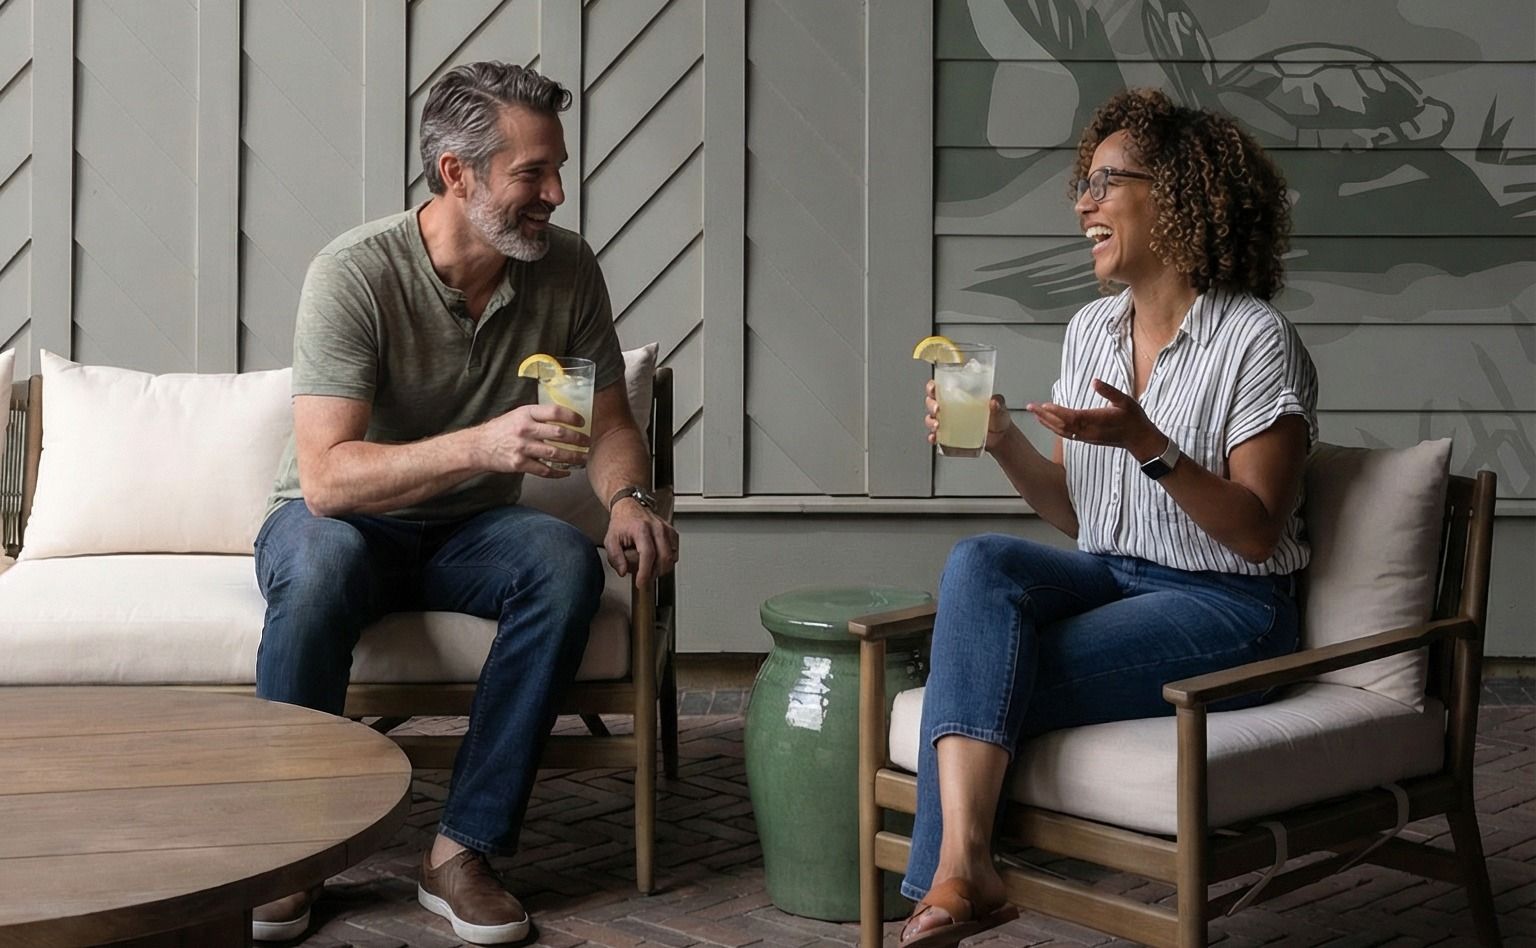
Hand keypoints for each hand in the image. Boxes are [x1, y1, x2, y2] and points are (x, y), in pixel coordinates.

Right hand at [476, 404, 590, 476]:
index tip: (582, 422)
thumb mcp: (517, 414)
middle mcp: (525, 429)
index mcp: (526, 413)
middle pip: (560, 433)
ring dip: (574, 457)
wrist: (478, 446)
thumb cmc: (500, 429)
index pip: (555, 412)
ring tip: (584, 457)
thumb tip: (562, 417)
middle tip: (588, 441)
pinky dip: (558, 473)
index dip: (572, 417)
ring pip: (555, 453)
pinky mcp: (519, 464)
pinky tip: (566, 472)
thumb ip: (537, 416)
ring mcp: (522, 447)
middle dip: (578, 439)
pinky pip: (544, 470)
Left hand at [603, 500, 678, 587]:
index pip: (648, 554)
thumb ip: (615, 557)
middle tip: (645, 577)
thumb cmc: (621, 523)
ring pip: (671, 556)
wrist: (629, 507)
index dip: (645, 572)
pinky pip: (675, 551)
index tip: (641, 583)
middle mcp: (656, 528)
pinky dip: (668, 560)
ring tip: (650, 568)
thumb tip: (623, 571)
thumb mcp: (610, 540)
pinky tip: (658, 559)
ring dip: (662, 568)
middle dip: (655, 573)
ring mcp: (666, 529)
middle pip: (664, 557)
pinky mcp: (671, 532)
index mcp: (641, 529)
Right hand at [924, 380, 1014, 451]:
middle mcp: (950, 408)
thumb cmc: (997, 418)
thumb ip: (998, 403)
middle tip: (938, 409)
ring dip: (930, 422)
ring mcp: (948, 422)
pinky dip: (933, 437)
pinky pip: (936, 436)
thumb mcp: (999, 407)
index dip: (932, 386)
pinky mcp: (949, 436)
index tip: (933, 388)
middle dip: (931, 405)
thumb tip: (994, 401)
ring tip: (937, 425)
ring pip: (931, 419)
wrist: (1000, 438)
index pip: (940, 387)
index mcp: (958, 396)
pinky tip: (935, 438)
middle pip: (931, 402)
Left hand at [1027, 378, 1162, 457]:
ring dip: (1046, 422)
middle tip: (1030, 407)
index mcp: (1097, 421)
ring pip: (1062, 431)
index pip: (1072, 417)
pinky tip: (1048, 422)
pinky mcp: (1086, 439)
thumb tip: (1095, 381)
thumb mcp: (1126, 401)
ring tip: (1034, 413)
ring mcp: (1086, 437)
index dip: (1057, 412)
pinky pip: (1066, 434)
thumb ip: (1109, 392)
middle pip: (1061, 425)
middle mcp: (1088, 431)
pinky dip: (1054, 428)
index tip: (1044, 405)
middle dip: (1044, 416)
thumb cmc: (1134, 419)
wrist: (1139, 440)